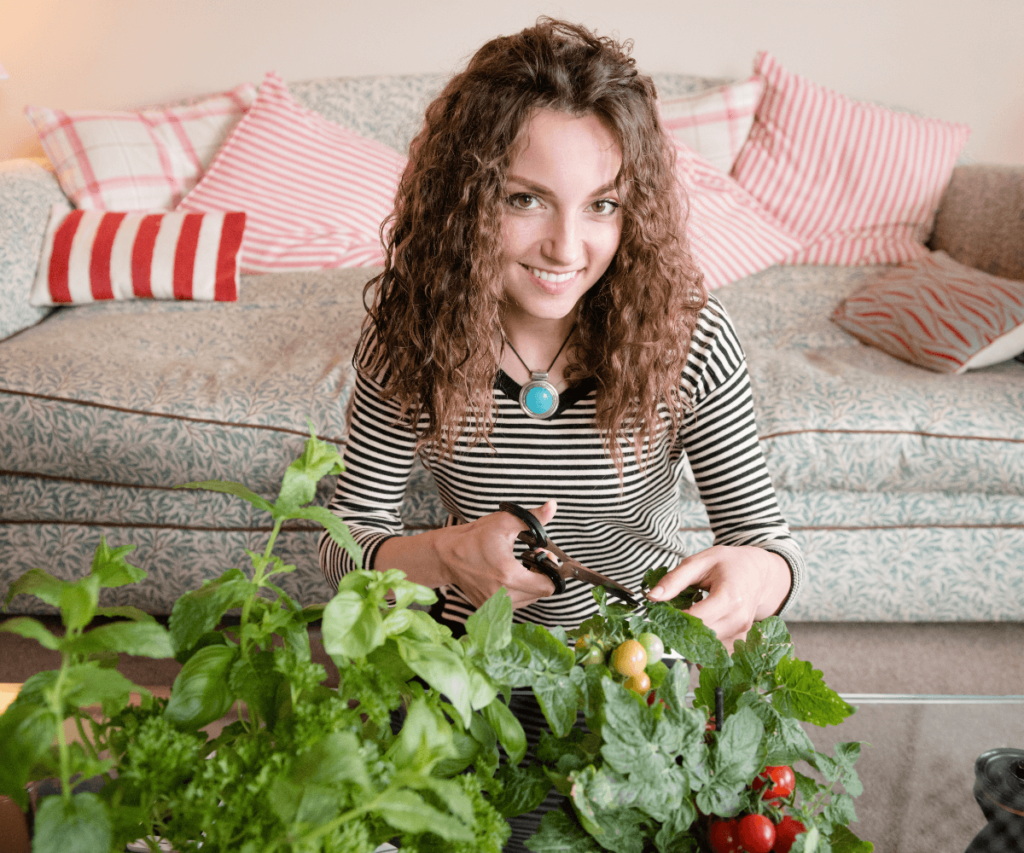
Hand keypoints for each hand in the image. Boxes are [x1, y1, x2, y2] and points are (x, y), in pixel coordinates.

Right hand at [435, 500, 559, 608]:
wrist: (447, 555)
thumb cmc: (475, 538)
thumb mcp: (504, 522)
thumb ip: (533, 518)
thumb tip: (552, 506)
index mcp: (509, 576)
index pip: (548, 587)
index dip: (551, 572)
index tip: (542, 558)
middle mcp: (502, 595)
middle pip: (540, 594)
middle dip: (541, 576)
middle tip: (532, 559)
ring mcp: (494, 605)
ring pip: (528, 601)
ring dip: (530, 586)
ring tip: (520, 568)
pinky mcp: (487, 608)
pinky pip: (514, 605)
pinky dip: (517, 593)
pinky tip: (509, 577)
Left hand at [645, 545, 790, 650]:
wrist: (757, 572)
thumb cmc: (728, 563)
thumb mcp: (699, 562)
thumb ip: (674, 579)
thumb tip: (652, 597)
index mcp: (730, 596)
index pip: (697, 618)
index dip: (675, 619)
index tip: (659, 615)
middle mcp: (739, 618)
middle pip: (702, 636)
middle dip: (679, 632)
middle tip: (666, 621)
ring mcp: (741, 632)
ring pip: (707, 648)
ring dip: (689, 640)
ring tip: (681, 623)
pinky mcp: (740, 640)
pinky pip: (716, 652)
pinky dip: (702, 646)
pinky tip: (695, 632)